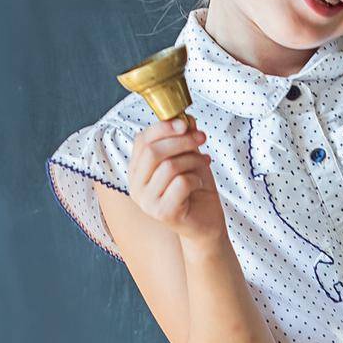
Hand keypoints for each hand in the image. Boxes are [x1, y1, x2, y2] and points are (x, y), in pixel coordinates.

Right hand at [128, 109, 227, 246]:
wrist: (206, 224)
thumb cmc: (195, 190)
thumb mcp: (189, 158)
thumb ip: (184, 139)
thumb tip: (186, 118)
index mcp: (137, 170)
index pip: (142, 140)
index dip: (163, 127)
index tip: (186, 123)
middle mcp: (136, 187)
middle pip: (153, 152)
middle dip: (181, 140)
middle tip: (201, 138)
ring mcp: (147, 202)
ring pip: (169, 166)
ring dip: (192, 159)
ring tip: (204, 161)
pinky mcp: (162, 213)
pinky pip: (181, 183)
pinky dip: (195, 178)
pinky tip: (199, 183)